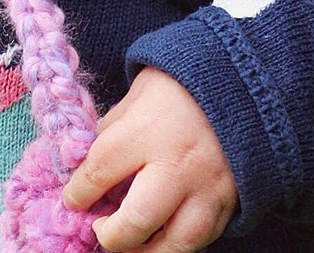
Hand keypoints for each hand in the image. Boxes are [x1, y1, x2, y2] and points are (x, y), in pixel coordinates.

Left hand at [63, 67, 237, 251]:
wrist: (240, 79)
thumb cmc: (181, 83)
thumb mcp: (137, 94)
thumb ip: (114, 129)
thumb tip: (91, 161)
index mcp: (147, 130)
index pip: (101, 170)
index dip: (80, 191)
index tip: (73, 199)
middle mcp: (177, 165)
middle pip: (137, 220)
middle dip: (112, 235)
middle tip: (99, 229)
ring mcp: (208, 188)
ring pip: (176, 243)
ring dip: (148, 251)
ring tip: (131, 244)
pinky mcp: (232, 201)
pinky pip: (205, 237)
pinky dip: (180, 242)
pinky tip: (164, 236)